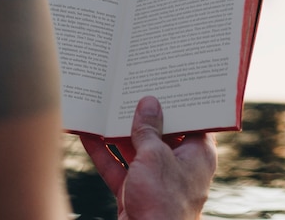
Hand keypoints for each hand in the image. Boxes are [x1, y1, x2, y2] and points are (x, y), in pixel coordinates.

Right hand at [80, 96, 216, 219]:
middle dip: (140, 115)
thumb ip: (149, 129)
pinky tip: (87, 134)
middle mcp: (178, 165)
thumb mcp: (155, 156)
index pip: (191, 121)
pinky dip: (103, 152)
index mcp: (197, 155)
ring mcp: (155, 178)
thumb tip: (148, 102)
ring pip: (135, 148)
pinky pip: (117, 165)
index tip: (165, 82)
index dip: (178, 102)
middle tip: (127, 89)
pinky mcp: (134, 191)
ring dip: (117, 132)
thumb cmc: (163, 202)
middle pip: (158, 132)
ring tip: (103, 106)